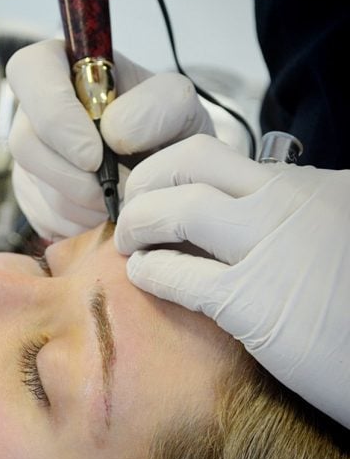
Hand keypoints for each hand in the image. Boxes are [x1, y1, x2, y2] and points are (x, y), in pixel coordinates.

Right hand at [6, 39, 213, 239]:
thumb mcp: (179, 107)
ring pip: (37, 186)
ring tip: (122, 199)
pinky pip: (45, 217)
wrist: (167, 176)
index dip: (55, 116)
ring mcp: (31, 156)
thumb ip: (158, 105)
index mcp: (64, 67)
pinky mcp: (33, 197)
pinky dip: (82, 223)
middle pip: (25, 143)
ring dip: (85, 203)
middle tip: (118, 189)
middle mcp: (36, 110)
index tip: (95, 155)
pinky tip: (107, 213)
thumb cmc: (167, 132)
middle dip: (74, 177)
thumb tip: (111, 131)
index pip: (30, 70)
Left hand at [115, 134, 349, 427]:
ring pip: (177, 209)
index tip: (156, 192)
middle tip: (133, 208)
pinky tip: (143, 275)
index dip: (171, 171)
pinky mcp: (252, 301)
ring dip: (137, 221)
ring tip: (129, 242)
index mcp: (306, 184)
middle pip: (190, 162)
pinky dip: (150, 270)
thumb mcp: (331, 229)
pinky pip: (178, 273)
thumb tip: (235, 208)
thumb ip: (288, 212)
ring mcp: (270, 246)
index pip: (216, 157)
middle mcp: (288, 202)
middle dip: (145, 180)